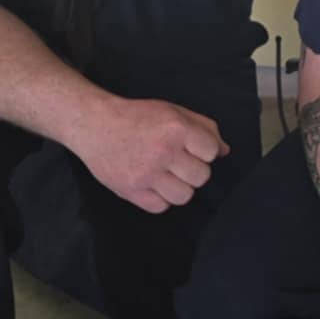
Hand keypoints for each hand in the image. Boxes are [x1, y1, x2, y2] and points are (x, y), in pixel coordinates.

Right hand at [70, 96, 228, 212]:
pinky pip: (160, 207)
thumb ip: (203, 127)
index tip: (192, 148)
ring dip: (179, 187)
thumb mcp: (173, 111)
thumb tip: (224, 150)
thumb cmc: (136, 117)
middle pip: (201, 177)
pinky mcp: (130, 190)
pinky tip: (152, 183)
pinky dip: (160, 198)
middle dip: (193, 170)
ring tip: (166, 174)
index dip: (205, 151)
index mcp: (175, 128)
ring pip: (184, 196)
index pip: (212, 152)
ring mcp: (145, 173)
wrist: (95, 125)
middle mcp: (162, 151)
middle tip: (178, 161)